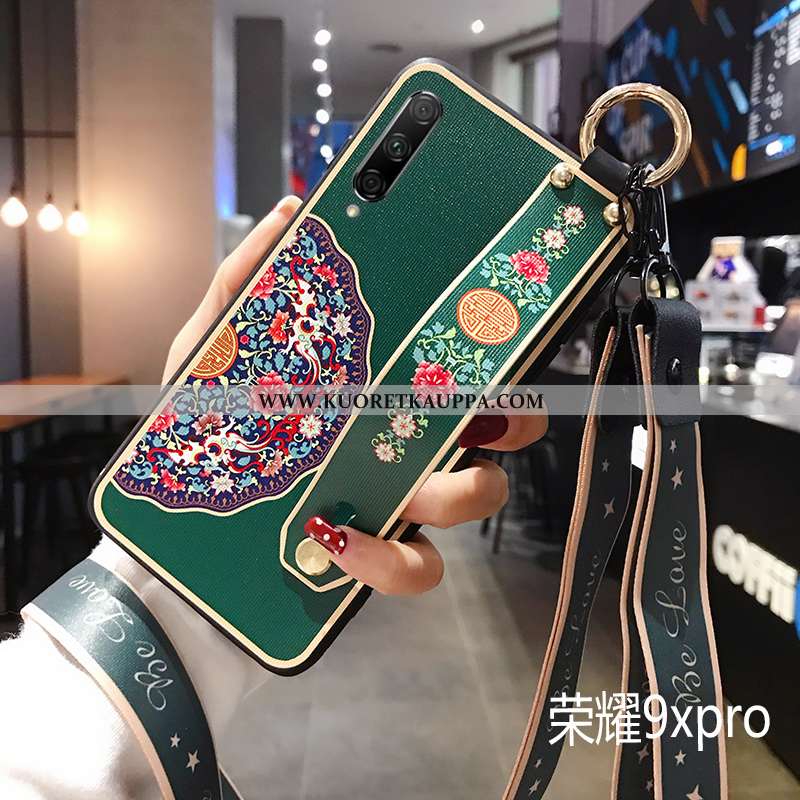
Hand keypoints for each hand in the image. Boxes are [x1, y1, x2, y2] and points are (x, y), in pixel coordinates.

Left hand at [163, 194, 548, 596]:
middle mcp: (405, 444)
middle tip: (482, 406)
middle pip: (499, 433)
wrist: (171, 520)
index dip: (499, 346)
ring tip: (404, 483)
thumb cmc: (204, 428)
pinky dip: (387, 558)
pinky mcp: (374, 559)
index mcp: (382, 391)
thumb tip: (288, 214)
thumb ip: (246, 283)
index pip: (461, 366)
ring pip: (476, 500)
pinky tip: (336, 534)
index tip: (499, 324)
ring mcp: (397, 502)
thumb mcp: (212, 350)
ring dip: (460, 490)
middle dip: (514, 418)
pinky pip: (415, 568)